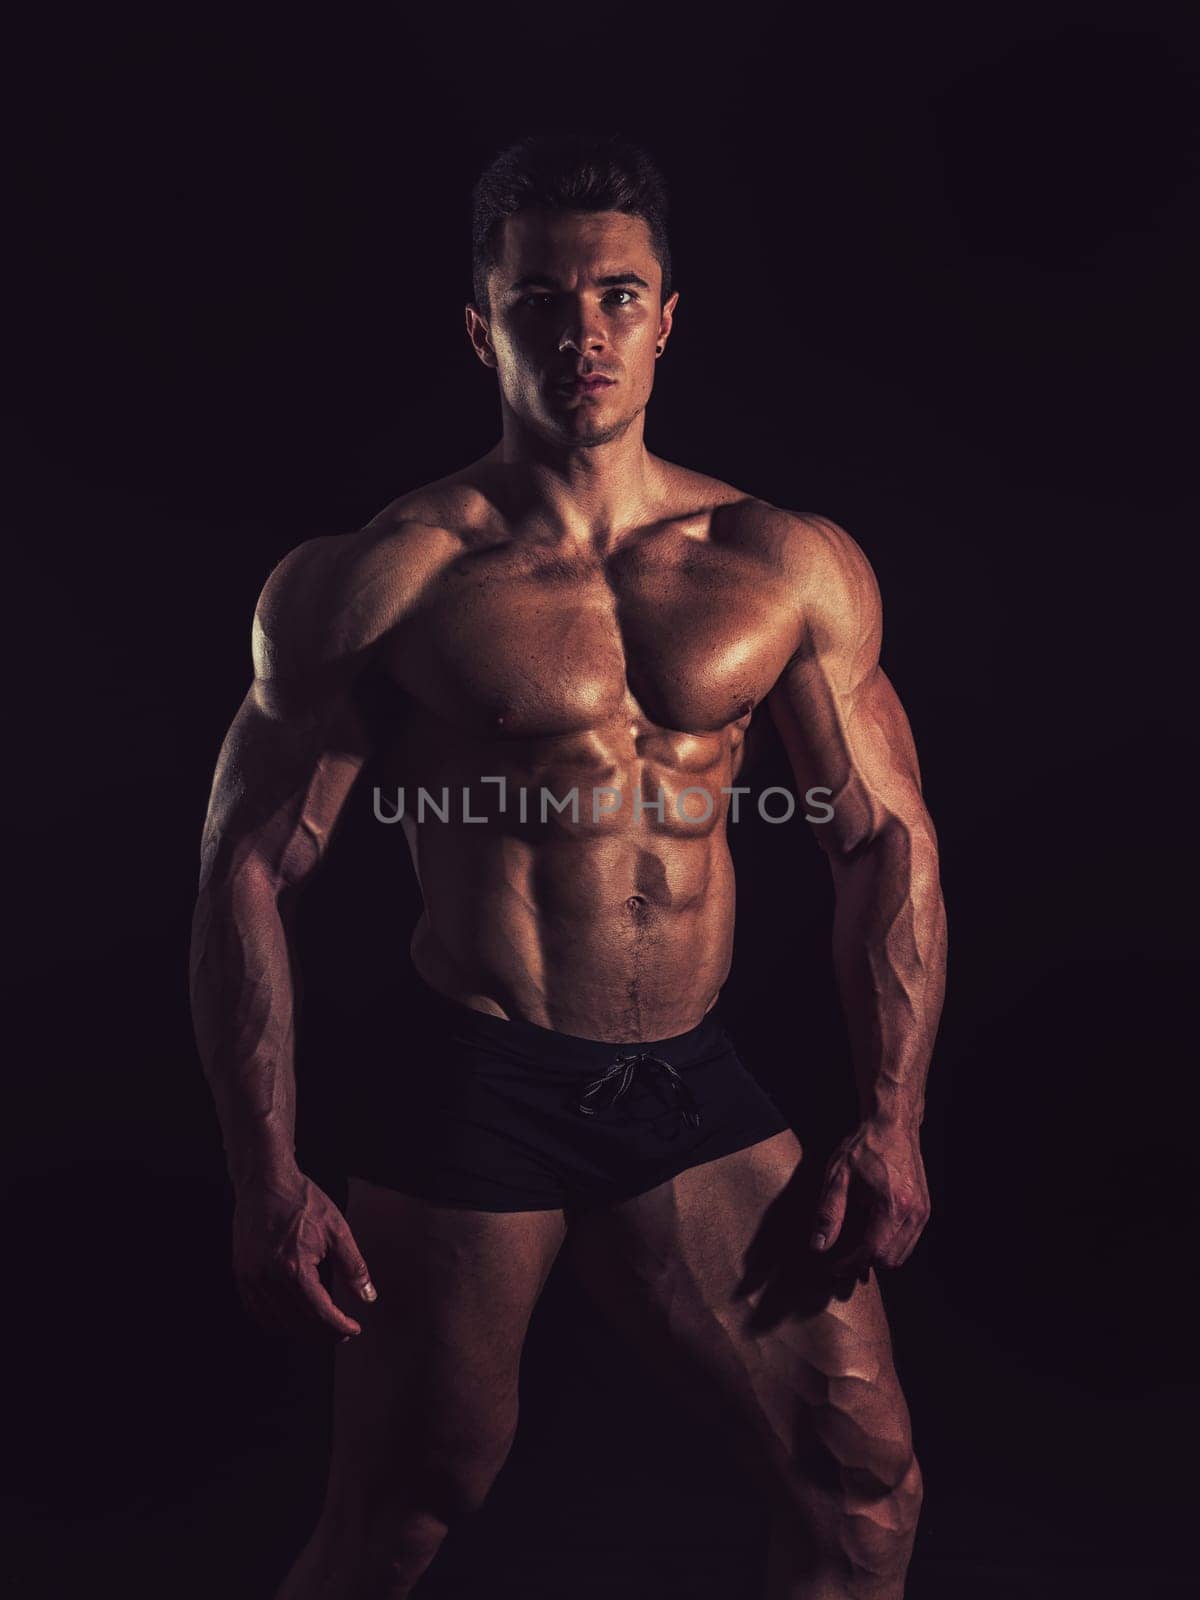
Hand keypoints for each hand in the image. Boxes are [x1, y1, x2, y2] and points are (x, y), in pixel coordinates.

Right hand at [232, 1170, 376, 1339]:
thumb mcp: (337, 1230)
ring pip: (276, 1322)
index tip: (352, 1330)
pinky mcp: (241, 1274)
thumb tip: (367, 1296)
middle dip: (323, 1332)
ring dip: (299, 1330)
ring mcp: (251, 1278)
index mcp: (294, 1268)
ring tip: (319, 1326)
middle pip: (298, 1322)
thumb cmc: (301, 1200)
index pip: (319, 1313)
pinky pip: (256, 1310)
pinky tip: (290, 1317)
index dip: (339, 1327)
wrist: (265, 1181)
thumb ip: (353, 1267)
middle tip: (340, 1331)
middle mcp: (268, 1278)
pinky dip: (274, 1321)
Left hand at [809, 1119, 929, 1279]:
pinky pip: (908, 1242)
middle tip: (839, 1259)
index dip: (849, 1264)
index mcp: (892, 1205)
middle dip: (863, 1264)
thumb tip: (819, 1245)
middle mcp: (914, 1213)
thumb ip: (829, 1213)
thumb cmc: (865, 1146)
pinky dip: (889, 1246)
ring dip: (877, 1257)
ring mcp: (923, 1212)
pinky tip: (870, 1234)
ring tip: (852, 1249)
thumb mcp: (838, 1176)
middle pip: (889, 1260)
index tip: (831, 1266)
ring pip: (901, 1255)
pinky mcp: (924, 1209)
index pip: (872, 1251)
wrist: (893, 1124)